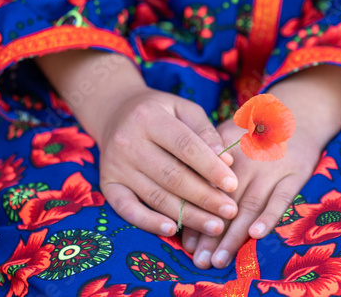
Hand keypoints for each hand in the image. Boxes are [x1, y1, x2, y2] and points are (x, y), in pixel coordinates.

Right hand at [99, 87, 239, 236]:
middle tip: (230, 212)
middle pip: (172, 176)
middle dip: (205, 197)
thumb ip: (205, 132)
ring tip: (215, 227)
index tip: (233, 185)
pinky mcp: (108, 184)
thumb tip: (227, 161)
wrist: (115, 112)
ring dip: (187, 215)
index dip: (211, 167)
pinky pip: (127, 209)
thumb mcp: (183, 110)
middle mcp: (128, 142)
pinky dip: (148, 222)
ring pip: (156, 196)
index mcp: (149, 118)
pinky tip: (172, 230)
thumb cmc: (160, 112)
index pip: (185, 146)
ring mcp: (115, 166)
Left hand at [182, 65, 340, 268]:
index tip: (185, 240)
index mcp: (226, 152)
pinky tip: (257, 234)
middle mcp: (246, 161)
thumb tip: (183, 190)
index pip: (206, 187)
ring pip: (249, 205)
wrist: (297, 115)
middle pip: (225, 202)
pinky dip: (270, 216)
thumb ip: (207, 160)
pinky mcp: (295, 174)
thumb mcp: (227, 133)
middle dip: (211, 234)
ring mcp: (271, 168)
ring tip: (219, 259)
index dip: (195, 214)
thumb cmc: (254, 130)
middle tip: (199, 261)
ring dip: (234, 235)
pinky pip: (281, 198)